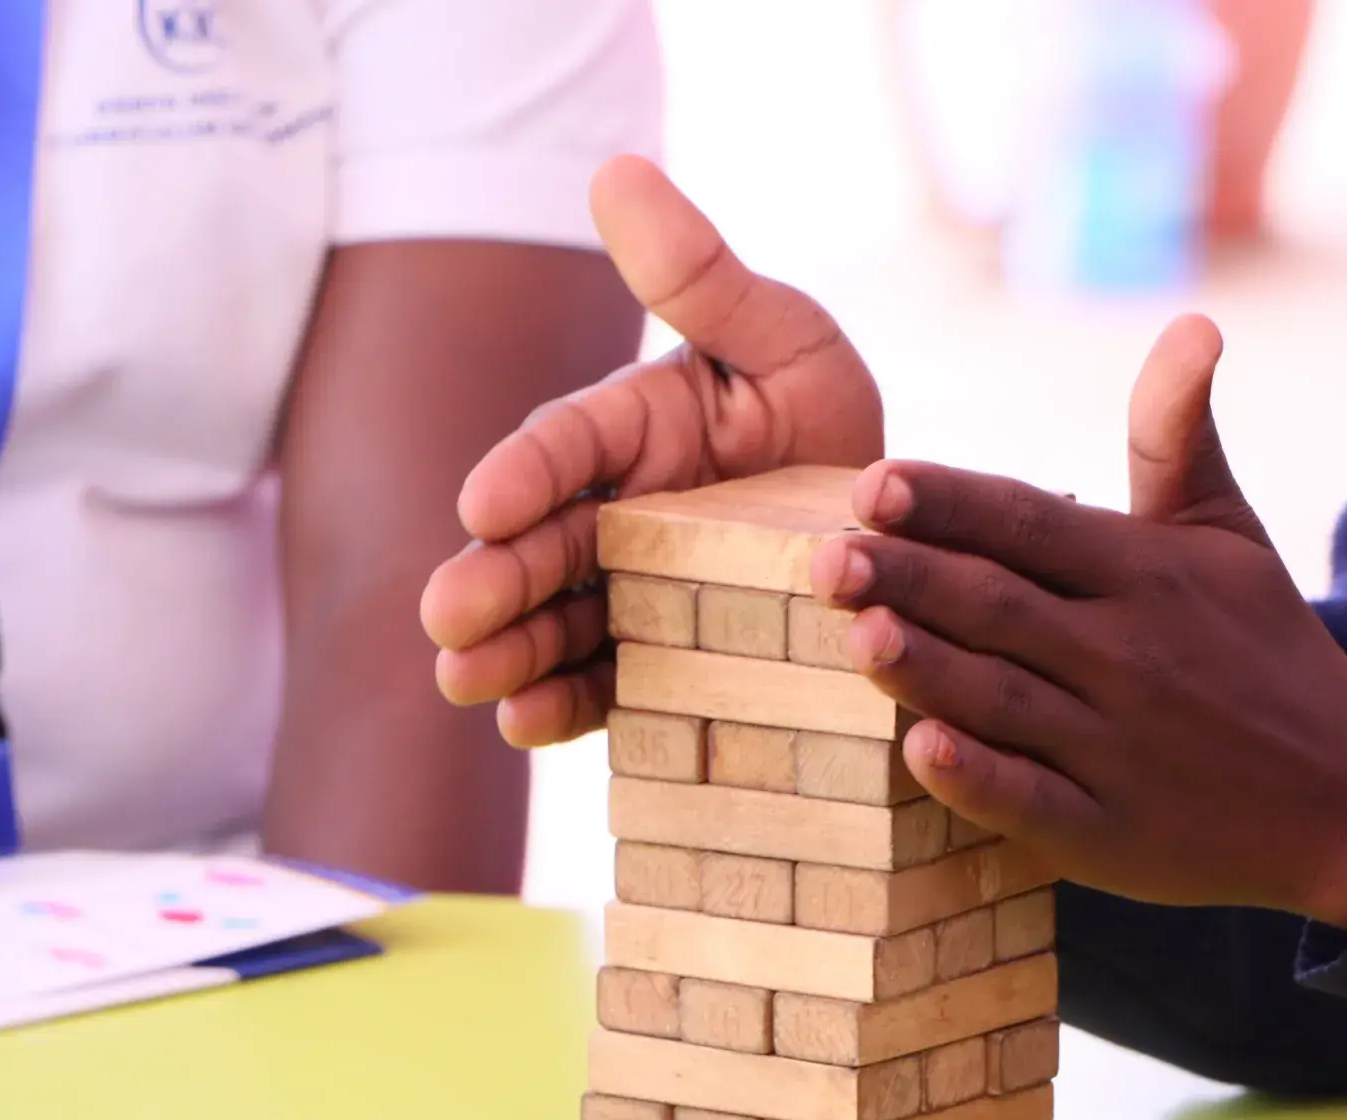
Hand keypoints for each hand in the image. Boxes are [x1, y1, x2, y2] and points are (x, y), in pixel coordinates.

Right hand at [418, 156, 882, 747]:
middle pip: (540, 545)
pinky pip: (605, 686)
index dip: (524, 474)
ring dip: (507, 652)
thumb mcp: (789, 342)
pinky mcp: (657, 664)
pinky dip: (564, 705)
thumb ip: (704, 278)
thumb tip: (616, 171)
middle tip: (445, 616)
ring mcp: (630, 596)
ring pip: (554, 622)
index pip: (566, 445)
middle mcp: (616, 515)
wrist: (901, 550)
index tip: (484, 502)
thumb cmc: (834, 428)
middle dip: (490, 581)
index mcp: (635, 431)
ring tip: (466, 682)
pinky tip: (528, 722)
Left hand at [810, 316, 1346, 928]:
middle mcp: (1131, 655)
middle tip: (828, 557)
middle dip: (911, 578)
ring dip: (930, 668)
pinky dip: (980, 778)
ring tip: (858, 633)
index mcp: (1149, 573)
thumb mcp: (1231, 532)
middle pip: (1001, 606)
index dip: (951, 503)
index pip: (1031, 523)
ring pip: (1006, 699)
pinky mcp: (1112, 834)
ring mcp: (1120, 749)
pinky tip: (923, 750)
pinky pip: (1034, 803)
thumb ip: (1179, 436)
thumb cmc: (1266, 646)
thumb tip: (1193, 323)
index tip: (875, 485)